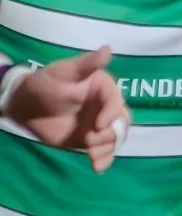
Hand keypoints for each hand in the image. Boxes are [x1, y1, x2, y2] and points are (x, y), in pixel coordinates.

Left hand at [7, 48, 128, 171]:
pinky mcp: (92, 140)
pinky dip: (104, 160)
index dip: (111, 115)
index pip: (117, 103)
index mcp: (104, 88)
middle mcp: (106, 107)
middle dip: (111, 135)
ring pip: (116, 139)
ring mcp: (100, 124)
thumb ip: (87, 64)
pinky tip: (97, 167)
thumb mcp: (64, 72)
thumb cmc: (44, 85)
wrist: (26, 107)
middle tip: (91, 141)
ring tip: (91, 155)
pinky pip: (105, 151)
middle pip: (122, 123)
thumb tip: (108, 48)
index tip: (97, 125)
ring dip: (107, 149)